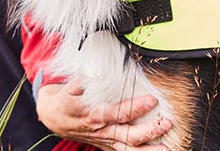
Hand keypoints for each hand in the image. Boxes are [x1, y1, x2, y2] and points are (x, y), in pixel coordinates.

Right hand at [36, 81, 172, 150]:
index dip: (135, 108)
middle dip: (149, 131)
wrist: (53, 118)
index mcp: (93, 114)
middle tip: (166, 123)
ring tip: (167, 148)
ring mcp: (104, 140)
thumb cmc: (64, 99)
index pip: (117, 113)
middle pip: (127, 135)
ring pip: (128, 148)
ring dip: (148, 149)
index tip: (152, 100)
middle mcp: (101, 130)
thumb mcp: (68, 89)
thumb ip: (80, 84)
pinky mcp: (105, 145)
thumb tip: (91, 76)